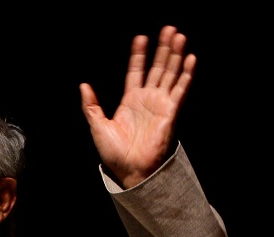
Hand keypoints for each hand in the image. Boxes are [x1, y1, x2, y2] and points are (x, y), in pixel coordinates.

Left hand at [80, 25, 195, 188]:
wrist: (129, 170)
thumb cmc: (114, 152)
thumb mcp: (97, 126)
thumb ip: (91, 105)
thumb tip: (83, 85)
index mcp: (130, 101)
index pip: (136, 71)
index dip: (138, 55)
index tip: (141, 37)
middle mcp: (147, 100)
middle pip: (157, 68)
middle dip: (163, 49)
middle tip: (169, 29)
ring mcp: (160, 104)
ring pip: (170, 74)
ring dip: (175, 55)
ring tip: (179, 36)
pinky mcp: (170, 112)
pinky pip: (180, 90)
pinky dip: (186, 74)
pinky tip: (190, 59)